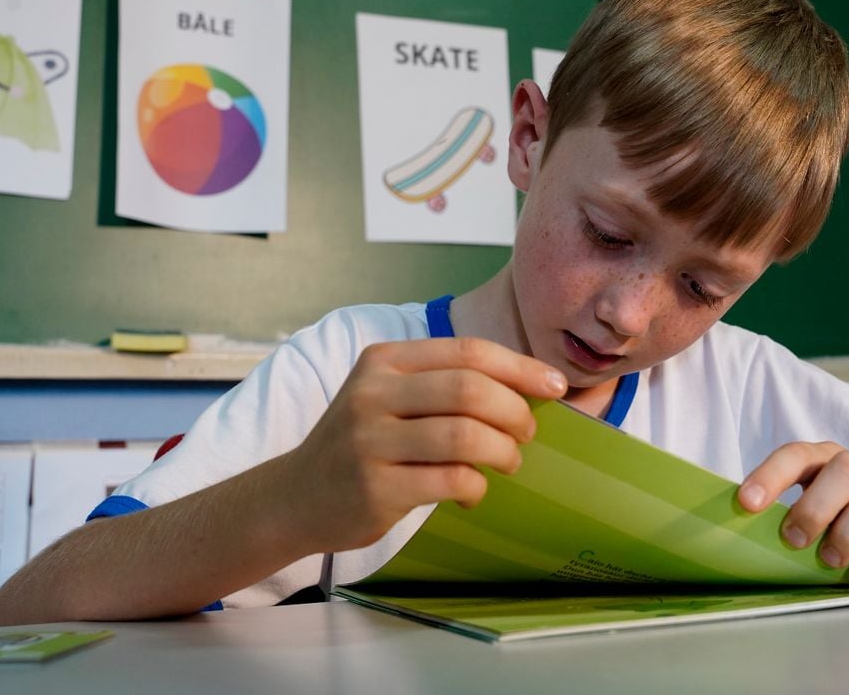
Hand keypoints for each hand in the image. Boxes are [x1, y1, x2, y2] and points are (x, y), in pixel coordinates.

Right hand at [280, 337, 567, 553]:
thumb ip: (443, 383)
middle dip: (515, 412)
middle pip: (470, 389)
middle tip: (527, 433)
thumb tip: (528, 387)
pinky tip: (472, 491)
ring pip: (465, 436)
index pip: (468, 351)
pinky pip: (451, 480)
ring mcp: (370, 441)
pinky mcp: (375, 487)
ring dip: (503, 451)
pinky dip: (476, 486)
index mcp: (384, 360)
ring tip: (508, 462)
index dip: (520, 367)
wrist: (294, 497)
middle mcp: (372, 393)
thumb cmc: (362, 443)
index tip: (554, 386)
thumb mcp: (388, 394)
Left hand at [737, 442, 848, 588]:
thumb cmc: (847, 520)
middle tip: (794, 540)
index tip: (745, 503)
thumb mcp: (816, 511)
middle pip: (845, 468)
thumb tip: (737, 535)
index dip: (770, 475)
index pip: (797, 455)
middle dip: (815, 506)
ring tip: (829, 561)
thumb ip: (785, 514)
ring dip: (848, 532)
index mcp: (826, 461)